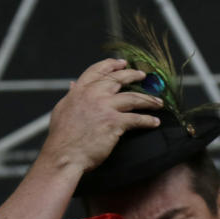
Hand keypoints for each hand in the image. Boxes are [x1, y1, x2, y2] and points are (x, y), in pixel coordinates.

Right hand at [40, 58, 164, 175]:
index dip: (111, 65)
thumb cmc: (62, 137)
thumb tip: (73, 85)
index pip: (98, 71)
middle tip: (143, 75)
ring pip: (133, 98)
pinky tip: (155, 122)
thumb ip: (71, 96)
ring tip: (158, 102)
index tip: (122, 63)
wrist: (65, 155)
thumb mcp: (62, 109)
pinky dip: (148, 120)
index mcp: (80, 91)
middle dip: (133, 75)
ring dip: (148, 99)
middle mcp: (93, 95)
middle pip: (118, 80)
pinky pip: (137, 119)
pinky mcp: (114, 123)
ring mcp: (105, 107)